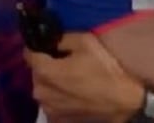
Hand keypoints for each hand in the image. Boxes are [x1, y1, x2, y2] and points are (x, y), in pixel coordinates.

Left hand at [25, 33, 143, 122]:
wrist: (124, 100)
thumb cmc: (106, 69)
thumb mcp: (87, 42)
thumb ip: (63, 38)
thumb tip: (52, 39)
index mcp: (45, 71)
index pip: (29, 54)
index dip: (38, 46)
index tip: (50, 44)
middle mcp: (40, 92)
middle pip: (37, 73)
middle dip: (48, 66)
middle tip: (68, 62)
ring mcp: (48, 108)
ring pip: (45, 89)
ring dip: (53, 83)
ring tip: (73, 80)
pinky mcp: (58, 120)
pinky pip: (53, 103)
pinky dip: (60, 98)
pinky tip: (75, 94)